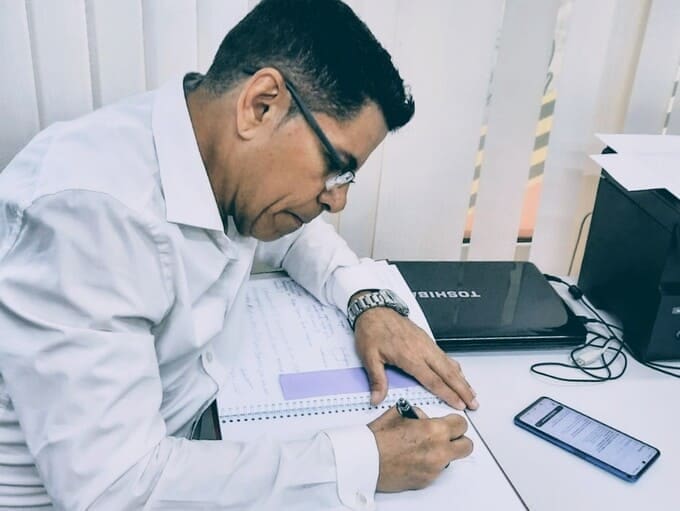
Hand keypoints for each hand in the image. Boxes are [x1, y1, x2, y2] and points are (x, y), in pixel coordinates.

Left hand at [354, 307, 477, 409]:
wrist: (374, 309)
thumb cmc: (372, 331)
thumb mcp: (369, 356)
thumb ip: (377, 379)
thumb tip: (376, 398)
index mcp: (409, 356)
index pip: (433, 380)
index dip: (447, 394)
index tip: (458, 404)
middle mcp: (422, 350)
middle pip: (448, 373)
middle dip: (463, 389)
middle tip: (473, 403)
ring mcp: (426, 344)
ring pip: (449, 364)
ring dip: (462, 379)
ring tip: (471, 392)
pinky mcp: (426, 339)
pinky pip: (444, 355)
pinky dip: (455, 367)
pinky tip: (459, 373)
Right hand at [368, 405, 472, 491]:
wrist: (365, 460)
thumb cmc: (379, 438)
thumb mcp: (399, 412)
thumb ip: (418, 414)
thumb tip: (425, 418)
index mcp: (435, 430)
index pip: (461, 425)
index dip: (455, 422)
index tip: (450, 423)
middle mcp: (439, 451)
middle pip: (467, 446)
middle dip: (459, 440)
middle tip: (447, 437)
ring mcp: (434, 469)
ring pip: (451, 459)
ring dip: (443, 453)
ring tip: (423, 448)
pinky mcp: (427, 481)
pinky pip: (436, 471)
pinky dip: (430, 464)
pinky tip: (414, 458)